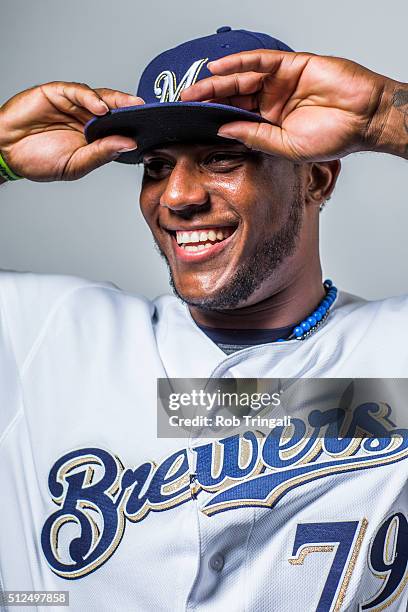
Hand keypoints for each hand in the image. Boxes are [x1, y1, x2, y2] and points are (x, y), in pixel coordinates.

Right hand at [0, 82, 141, 180]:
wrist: (6, 153)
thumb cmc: (39, 161)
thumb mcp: (76, 164)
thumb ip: (102, 153)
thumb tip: (129, 144)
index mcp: (94, 137)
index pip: (120, 128)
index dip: (136, 127)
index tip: (155, 130)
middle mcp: (87, 119)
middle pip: (115, 110)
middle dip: (132, 110)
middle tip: (148, 111)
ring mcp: (73, 105)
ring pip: (100, 98)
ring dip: (116, 101)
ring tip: (129, 107)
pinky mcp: (57, 93)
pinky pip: (78, 91)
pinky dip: (91, 97)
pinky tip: (102, 107)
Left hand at [181, 50, 398, 160]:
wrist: (365, 119)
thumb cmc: (334, 137)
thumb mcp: (287, 146)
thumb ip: (256, 137)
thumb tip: (224, 132)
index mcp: (271, 123)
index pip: (236, 118)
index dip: (214, 119)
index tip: (192, 124)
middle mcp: (272, 101)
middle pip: (234, 97)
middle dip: (208, 99)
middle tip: (185, 102)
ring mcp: (281, 82)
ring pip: (242, 78)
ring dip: (217, 82)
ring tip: (194, 89)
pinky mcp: (291, 65)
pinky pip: (260, 61)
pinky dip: (239, 62)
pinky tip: (218, 68)